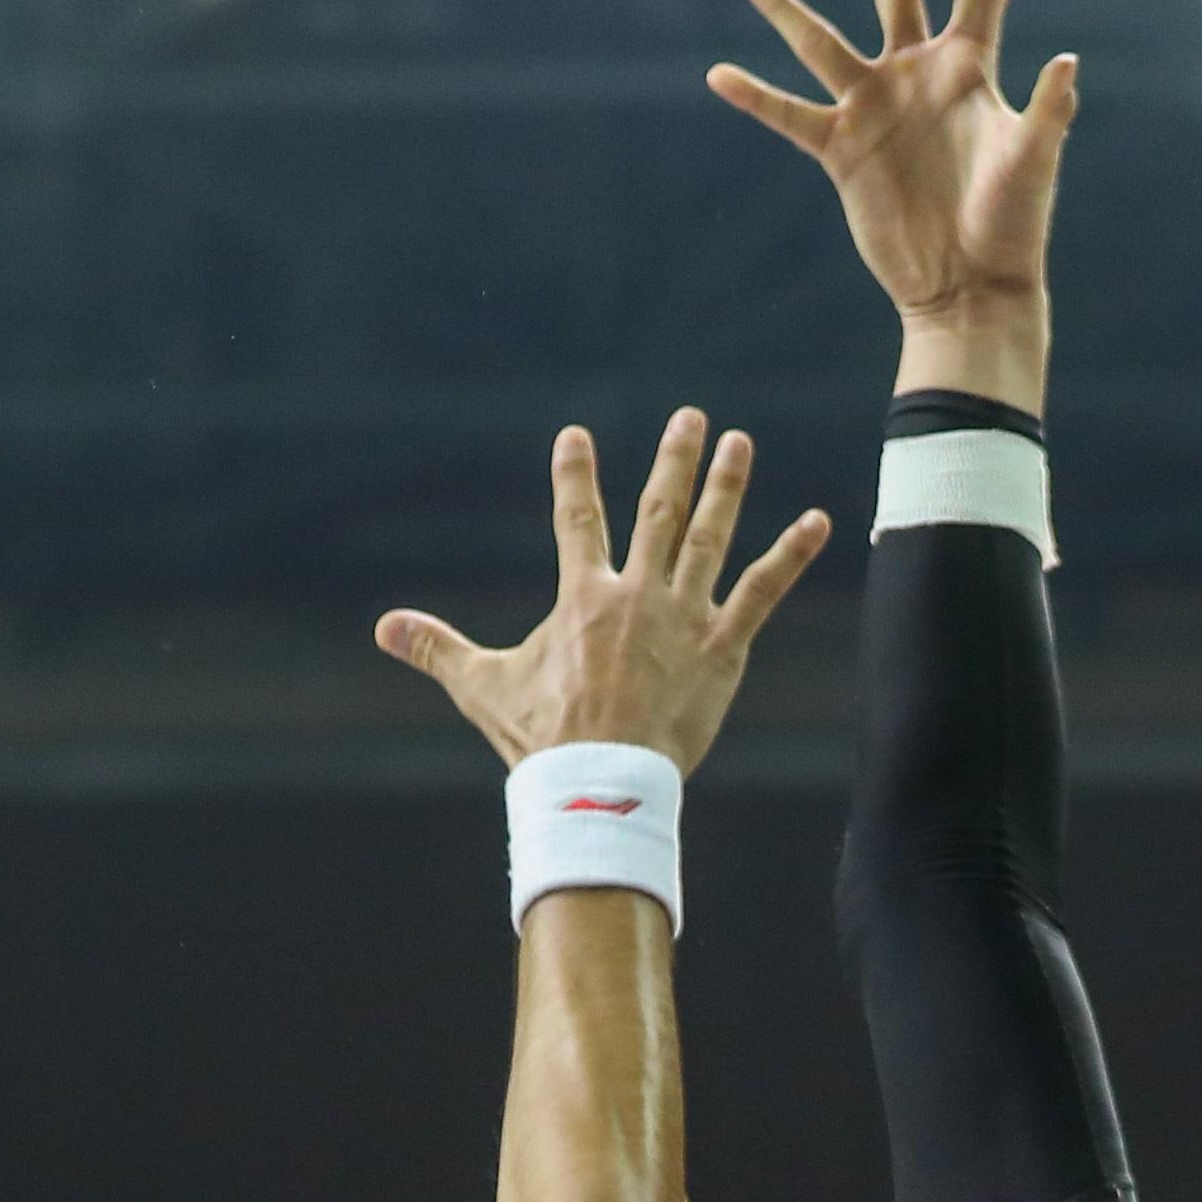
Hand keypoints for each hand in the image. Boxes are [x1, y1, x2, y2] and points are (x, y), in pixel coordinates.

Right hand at [373, 407, 833, 780]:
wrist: (599, 784)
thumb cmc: (540, 739)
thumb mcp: (482, 685)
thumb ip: (436, 647)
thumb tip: (383, 626)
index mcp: (583, 597)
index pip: (576, 520)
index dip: (574, 475)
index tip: (576, 435)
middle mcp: (636, 594)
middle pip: (657, 512)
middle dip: (673, 461)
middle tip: (690, 417)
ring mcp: (683, 618)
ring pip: (709, 538)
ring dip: (726, 487)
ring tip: (739, 444)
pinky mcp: (722, 649)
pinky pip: (762, 593)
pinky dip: (791, 556)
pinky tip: (818, 521)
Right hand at [706, 0, 1076, 365]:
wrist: (970, 287)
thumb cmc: (1013, 224)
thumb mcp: (1032, 164)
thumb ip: (1046, 112)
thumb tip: (1068, 62)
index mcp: (968, 67)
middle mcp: (915, 75)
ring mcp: (873, 109)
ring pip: (819, 43)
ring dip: (782, 6)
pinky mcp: (841, 150)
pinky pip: (789, 115)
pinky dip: (754, 97)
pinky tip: (718, 74)